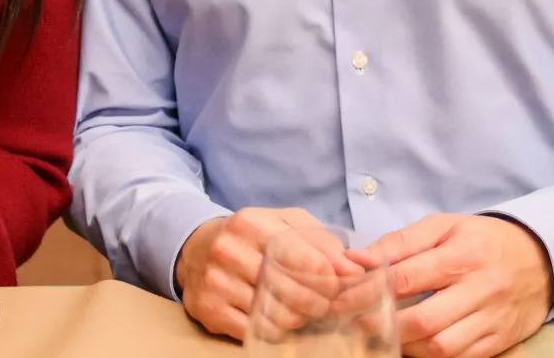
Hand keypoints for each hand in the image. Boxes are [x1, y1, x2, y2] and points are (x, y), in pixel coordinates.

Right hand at [176, 207, 345, 339]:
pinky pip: (255, 330)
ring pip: (274, 314)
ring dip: (297, 317)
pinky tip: (276, 317)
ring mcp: (216, 281)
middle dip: (318, 301)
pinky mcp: (209, 308)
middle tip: (324, 302)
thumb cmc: (252, 237)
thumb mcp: (285, 223)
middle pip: (289, 289)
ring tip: (300, 308)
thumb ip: (323, 241)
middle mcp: (228, 250)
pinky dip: (274, 329)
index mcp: (250, 223)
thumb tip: (356, 267)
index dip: (327, 276)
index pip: (301, 257)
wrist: (196, 249)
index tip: (336, 283)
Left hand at [366, 214, 551, 357]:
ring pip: (442, 347)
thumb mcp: (443, 226)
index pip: (405, 278)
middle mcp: (480, 289)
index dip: (367, 292)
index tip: (341, 300)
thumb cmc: (481, 239)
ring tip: (386, 335)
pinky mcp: (501, 340)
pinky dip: (434, 356)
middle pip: (424, 320)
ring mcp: (493, 318)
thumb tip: (357, 259)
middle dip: (383, 326)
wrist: (541, 257)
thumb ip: (399, 242)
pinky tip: (416, 345)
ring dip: (407, 346)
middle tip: (357, 324)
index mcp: (462, 255)